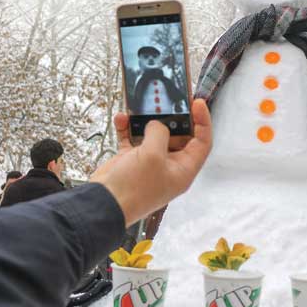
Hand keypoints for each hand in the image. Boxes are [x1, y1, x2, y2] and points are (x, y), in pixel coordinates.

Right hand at [91, 99, 212, 225]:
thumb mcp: (153, 156)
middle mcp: (169, 166)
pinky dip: (128, 128)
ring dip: (147, 120)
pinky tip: (122, 118)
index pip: (202, 142)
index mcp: (183, 169)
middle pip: (179, 135)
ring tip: (143, 106)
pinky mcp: (131, 160)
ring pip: (154, 134)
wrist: (102, 205)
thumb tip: (156, 123)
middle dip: (173, 117)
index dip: (203, 122)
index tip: (197, 103)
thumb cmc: (133, 189)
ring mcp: (150, 163)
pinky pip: (133, 138)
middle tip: (167, 101)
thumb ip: (160, 133)